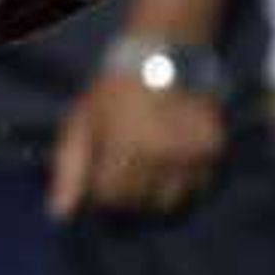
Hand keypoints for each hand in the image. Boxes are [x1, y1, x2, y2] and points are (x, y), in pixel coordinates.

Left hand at [48, 70, 225, 219]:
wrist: (164, 60)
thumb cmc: (113, 92)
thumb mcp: (81, 123)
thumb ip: (68, 170)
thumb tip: (60, 214)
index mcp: (125, 146)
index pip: (109, 196)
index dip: (100, 191)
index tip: (100, 176)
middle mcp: (161, 154)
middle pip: (138, 203)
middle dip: (125, 195)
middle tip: (123, 173)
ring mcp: (191, 155)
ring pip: (169, 202)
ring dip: (154, 196)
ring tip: (147, 173)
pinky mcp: (214, 152)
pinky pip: (198, 188)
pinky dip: (184, 185)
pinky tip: (172, 167)